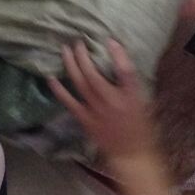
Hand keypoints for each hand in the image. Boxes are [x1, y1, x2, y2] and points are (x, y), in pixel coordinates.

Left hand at [47, 40, 154, 162]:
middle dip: (84, 56)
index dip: (118, 54)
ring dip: (71, 65)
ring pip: (80, 83)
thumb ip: (130, 81)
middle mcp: (111, 102)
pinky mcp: (85, 120)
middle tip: (78, 41)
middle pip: (94, 74)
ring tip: (65, 50)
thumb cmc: (141, 127)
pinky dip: (59, 89)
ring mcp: (96, 111)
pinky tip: (51, 78)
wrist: (131, 154)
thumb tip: (118, 57)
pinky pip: (69, 102)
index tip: (109, 40)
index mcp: (130, 96)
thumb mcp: (143, 101)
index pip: (125, 71)